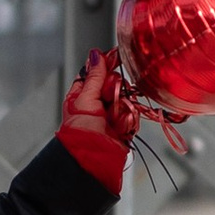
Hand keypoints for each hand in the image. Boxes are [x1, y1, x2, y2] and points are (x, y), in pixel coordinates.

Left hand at [57, 45, 139, 193]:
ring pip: (126, 98)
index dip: (105, 67)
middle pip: (114, 84)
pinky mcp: (124, 125)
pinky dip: (129, 121)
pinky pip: (133, 114)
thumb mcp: (85, 98)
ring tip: (114, 120)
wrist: (93, 158)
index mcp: (82, 95)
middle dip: (115, 91)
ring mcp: (111, 114)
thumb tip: (96, 55)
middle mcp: (97, 103)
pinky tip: (121, 128)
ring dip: (122, 108)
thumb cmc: (80, 132)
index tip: (116, 59)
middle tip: (109, 101)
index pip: (96, 73)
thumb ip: (94, 76)